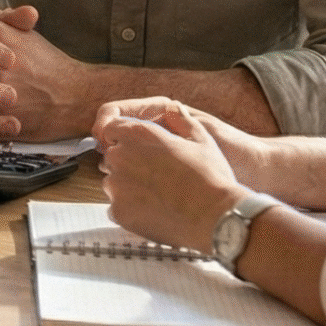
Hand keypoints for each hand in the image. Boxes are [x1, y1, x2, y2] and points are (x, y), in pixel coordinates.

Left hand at [96, 99, 247, 253]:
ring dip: (128, 186)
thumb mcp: (201, 139)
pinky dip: (130, 209)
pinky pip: (116, 207)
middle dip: (128, 162)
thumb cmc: (210, 176)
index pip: (111, 128)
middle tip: (155, 175)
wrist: (214, 217)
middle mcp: (121, 156)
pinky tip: (154, 210)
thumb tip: (173, 107)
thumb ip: (181, 119)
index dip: (124, 137)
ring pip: (113, 182)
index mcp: (138, 134)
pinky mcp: (119, 211)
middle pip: (112, 156)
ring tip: (158, 195)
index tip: (139, 148)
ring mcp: (117, 186)